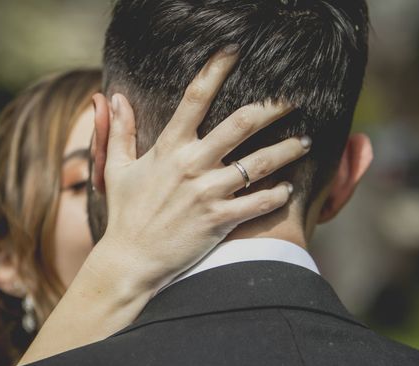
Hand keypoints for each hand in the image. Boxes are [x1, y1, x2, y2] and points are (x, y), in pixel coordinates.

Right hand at [91, 47, 310, 293]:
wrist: (131, 260)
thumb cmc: (126, 213)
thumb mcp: (117, 168)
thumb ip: (119, 131)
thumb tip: (112, 97)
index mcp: (169, 147)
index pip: (195, 97)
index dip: (216, 69)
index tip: (235, 51)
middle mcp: (191, 164)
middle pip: (241, 123)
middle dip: (273, 107)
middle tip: (294, 99)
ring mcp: (207, 192)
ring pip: (259, 163)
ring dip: (287, 150)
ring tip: (306, 143)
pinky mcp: (219, 220)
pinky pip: (258, 202)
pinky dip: (278, 195)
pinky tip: (288, 189)